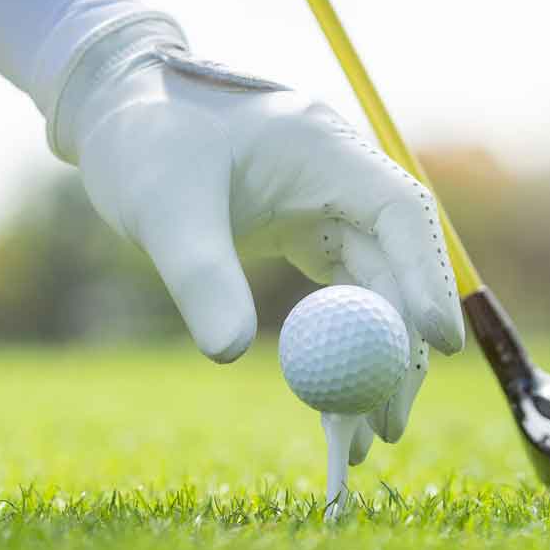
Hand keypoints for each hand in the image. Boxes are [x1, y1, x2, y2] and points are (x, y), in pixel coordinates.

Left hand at [52, 20, 463, 444]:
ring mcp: (324, 201)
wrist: (114, 107)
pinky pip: (339, 293)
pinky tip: (335, 407)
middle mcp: (338, 173)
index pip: (399, 212)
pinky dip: (339, 345)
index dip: (424, 277)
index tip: (435, 344)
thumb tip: (228, 354)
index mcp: (322, 146)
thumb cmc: (142, 141)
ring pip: (372, 288)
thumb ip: (202, 277)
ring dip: (373, 360)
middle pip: (394, 265)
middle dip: (398, 348)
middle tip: (387, 427)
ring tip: (361, 442)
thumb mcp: (166, 211)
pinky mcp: (303, 226)